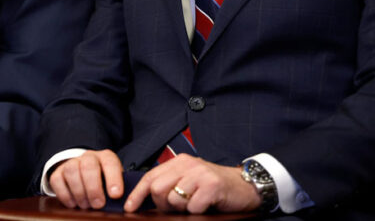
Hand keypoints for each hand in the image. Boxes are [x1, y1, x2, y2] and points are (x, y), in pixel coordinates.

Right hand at [48, 149, 123, 209]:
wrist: (85, 174)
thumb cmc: (104, 183)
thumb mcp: (114, 184)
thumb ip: (117, 191)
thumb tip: (122, 204)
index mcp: (106, 157)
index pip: (110, 162)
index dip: (113, 178)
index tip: (116, 195)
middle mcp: (88, 157)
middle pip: (88, 166)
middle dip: (93, 188)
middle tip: (98, 205)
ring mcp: (71, 163)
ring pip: (71, 171)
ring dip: (79, 191)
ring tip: (85, 206)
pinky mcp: (58, 173)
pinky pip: (57, 180)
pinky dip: (65, 194)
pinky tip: (73, 204)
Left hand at [125, 154, 259, 212]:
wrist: (245, 187)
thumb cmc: (214, 188)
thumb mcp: (189, 181)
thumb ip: (170, 185)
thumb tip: (146, 200)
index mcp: (179, 162)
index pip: (150, 177)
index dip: (137, 193)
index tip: (129, 207)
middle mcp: (188, 164)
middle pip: (158, 189)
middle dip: (163, 204)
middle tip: (179, 208)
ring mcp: (200, 174)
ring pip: (174, 199)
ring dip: (183, 208)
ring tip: (196, 203)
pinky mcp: (212, 186)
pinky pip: (193, 207)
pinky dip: (198, 211)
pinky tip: (207, 205)